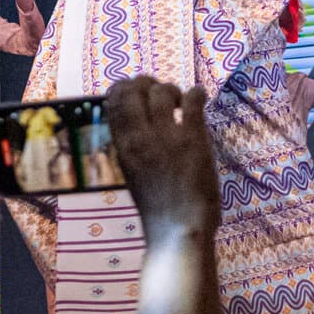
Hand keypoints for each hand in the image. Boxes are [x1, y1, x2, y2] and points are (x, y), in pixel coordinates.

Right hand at [104, 76, 219, 238]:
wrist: (179, 230)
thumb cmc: (157, 206)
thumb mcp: (133, 172)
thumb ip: (133, 145)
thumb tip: (138, 119)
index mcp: (123, 146)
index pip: (114, 100)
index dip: (126, 87)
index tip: (138, 92)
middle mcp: (140, 137)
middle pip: (136, 88)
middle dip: (148, 83)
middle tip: (161, 94)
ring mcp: (166, 136)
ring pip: (163, 90)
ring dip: (172, 91)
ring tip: (180, 104)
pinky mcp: (193, 138)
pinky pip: (192, 99)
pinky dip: (196, 93)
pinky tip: (199, 98)